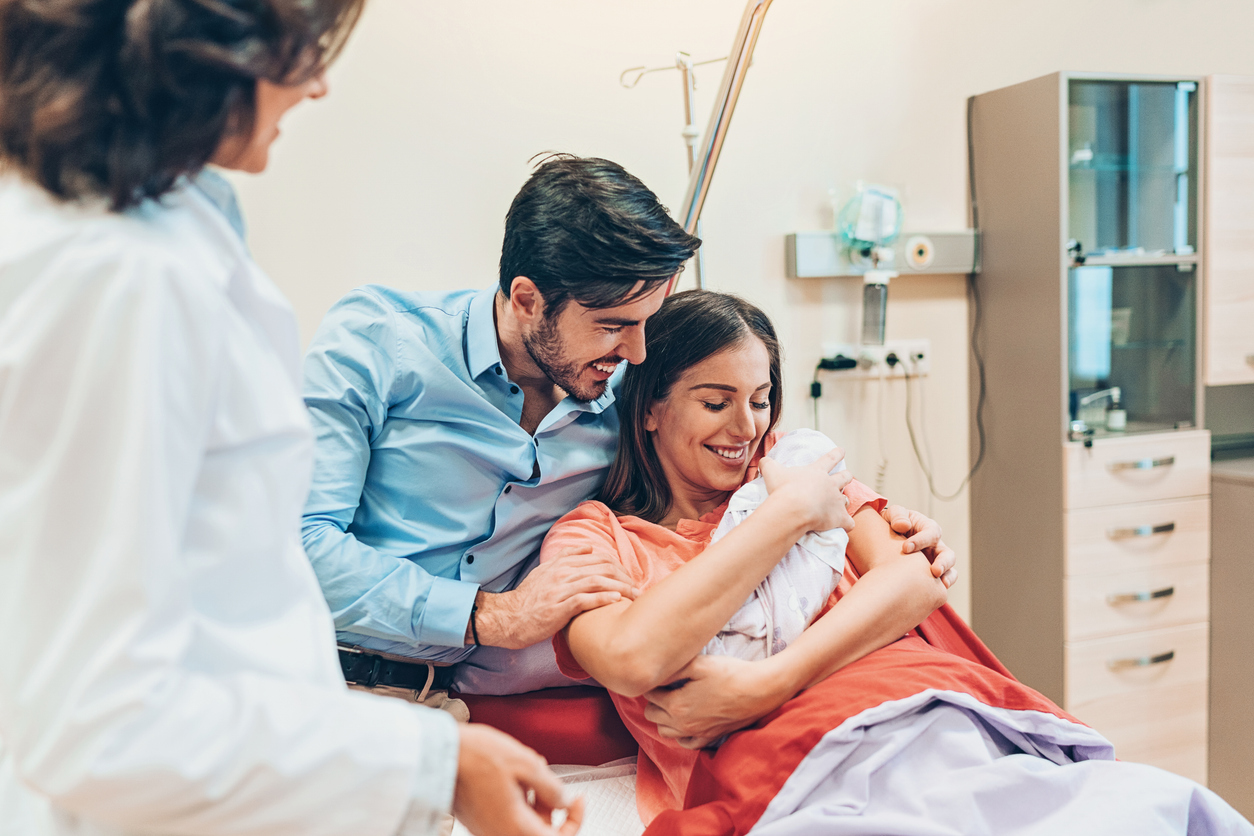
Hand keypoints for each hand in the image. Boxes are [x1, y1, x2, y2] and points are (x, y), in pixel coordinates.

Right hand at [453, 724, 582, 835]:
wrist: (438, 754)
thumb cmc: (475, 756)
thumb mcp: (526, 764)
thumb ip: (552, 787)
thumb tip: (566, 800)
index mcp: (516, 828)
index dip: (575, 820)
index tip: (579, 802)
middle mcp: (500, 835)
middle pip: (540, 831)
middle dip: (551, 806)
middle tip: (549, 782)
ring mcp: (486, 831)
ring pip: (523, 824)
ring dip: (533, 801)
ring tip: (527, 772)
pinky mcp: (477, 822)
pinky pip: (507, 818)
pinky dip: (516, 801)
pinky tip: (511, 777)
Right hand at [475, 547, 637, 648]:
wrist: (508, 618)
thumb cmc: (529, 598)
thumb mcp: (544, 571)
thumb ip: (566, 557)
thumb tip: (588, 547)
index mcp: (561, 564)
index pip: (598, 557)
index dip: (618, 566)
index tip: (629, 577)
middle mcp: (562, 573)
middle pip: (602, 568)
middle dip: (624, 577)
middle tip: (637, 588)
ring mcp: (560, 590)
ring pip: (597, 582)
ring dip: (620, 588)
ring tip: (634, 595)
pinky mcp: (559, 608)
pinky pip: (585, 600)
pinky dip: (603, 599)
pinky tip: (617, 600)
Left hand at [641, 655, 785, 749]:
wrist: (759, 691)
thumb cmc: (729, 674)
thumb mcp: (699, 664)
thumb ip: (673, 670)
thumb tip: (655, 674)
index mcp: (676, 705)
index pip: (649, 696)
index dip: (653, 684)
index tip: (661, 676)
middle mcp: (682, 724)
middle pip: (652, 715)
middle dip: (654, 701)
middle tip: (666, 687)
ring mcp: (696, 733)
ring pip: (664, 732)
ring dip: (664, 718)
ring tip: (674, 702)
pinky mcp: (709, 738)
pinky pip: (685, 743)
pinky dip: (681, 734)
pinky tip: (687, 720)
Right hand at [759, 447, 854, 532]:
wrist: (793, 509)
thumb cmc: (783, 488)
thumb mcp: (772, 470)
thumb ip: (768, 463)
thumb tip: (763, 461)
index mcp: (817, 471)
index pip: (829, 458)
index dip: (836, 454)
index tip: (842, 450)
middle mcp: (830, 484)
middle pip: (844, 477)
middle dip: (846, 475)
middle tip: (848, 474)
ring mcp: (836, 501)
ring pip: (846, 499)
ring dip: (844, 501)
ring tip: (843, 502)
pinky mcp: (839, 518)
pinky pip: (848, 522)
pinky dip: (847, 524)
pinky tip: (846, 525)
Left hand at [880, 506, 957, 587]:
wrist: (882, 539)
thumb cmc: (891, 524)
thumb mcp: (893, 515)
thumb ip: (897, 516)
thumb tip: (903, 525)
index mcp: (927, 528)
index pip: (931, 533)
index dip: (921, 540)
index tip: (905, 548)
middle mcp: (935, 546)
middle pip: (947, 554)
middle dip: (943, 563)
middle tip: (934, 571)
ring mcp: (934, 561)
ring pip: (949, 570)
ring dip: (946, 577)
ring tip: (939, 584)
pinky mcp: (929, 575)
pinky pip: (940, 583)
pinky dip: (940, 589)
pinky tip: (931, 593)